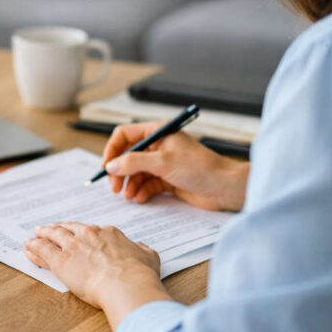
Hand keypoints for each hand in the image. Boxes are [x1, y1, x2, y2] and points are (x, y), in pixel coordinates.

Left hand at [24, 223, 172, 328]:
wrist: (127, 284)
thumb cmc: (140, 274)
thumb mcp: (149, 256)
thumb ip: (142, 250)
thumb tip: (142, 248)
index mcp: (109, 233)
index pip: (91, 231)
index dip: (82, 233)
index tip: (78, 234)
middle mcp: (89, 235)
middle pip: (69, 229)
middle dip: (58, 228)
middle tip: (49, 229)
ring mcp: (74, 247)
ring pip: (53, 236)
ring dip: (42, 234)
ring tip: (35, 235)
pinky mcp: (61, 262)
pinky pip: (43, 251)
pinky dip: (34, 248)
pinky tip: (28, 247)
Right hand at [102, 122, 248, 211]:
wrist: (225, 187)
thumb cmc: (200, 168)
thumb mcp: (163, 162)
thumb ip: (133, 162)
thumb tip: (110, 166)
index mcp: (158, 132)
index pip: (125, 135)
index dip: (113, 150)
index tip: (106, 167)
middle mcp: (159, 146)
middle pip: (128, 156)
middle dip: (120, 172)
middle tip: (115, 188)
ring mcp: (163, 163)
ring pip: (136, 172)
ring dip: (130, 184)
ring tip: (129, 196)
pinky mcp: (168, 179)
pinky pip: (147, 184)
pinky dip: (141, 191)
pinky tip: (140, 199)